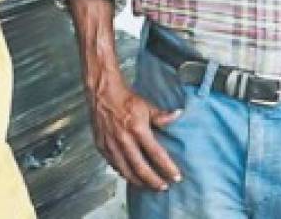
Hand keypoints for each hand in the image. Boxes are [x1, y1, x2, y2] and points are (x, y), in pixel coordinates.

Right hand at [88, 75, 182, 190]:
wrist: (102, 92)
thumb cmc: (124, 99)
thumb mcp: (146, 106)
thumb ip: (162, 116)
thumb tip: (179, 115)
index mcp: (136, 129)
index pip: (156, 154)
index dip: (167, 168)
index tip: (176, 177)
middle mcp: (123, 139)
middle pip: (141, 168)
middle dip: (154, 181)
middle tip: (163, 187)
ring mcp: (110, 144)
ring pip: (126, 171)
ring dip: (139, 182)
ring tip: (148, 186)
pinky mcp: (101, 146)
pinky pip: (114, 165)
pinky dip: (123, 173)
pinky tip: (130, 176)